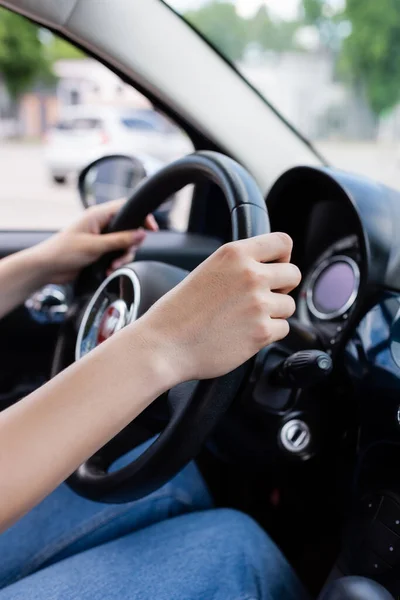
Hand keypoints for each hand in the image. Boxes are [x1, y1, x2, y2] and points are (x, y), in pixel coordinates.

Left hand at [35, 200, 157, 283]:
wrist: (47, 268)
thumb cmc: (63, 251)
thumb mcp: (94, 246)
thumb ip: (120, 240)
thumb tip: (141, 234)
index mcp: (98, 215)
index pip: (127, 207)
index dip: (142, 216)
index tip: (151, 229)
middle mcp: (101, 224)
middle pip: (130, 230)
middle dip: (129, 246)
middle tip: (122, 256)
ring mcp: (101, 238)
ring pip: (124, 245)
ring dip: (122, 258)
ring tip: (111, 266)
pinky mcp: (99, 251)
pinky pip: (116, 255)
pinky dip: (115, 263)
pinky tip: (107, 270)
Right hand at [137, 232, 300, 383]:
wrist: (164, 345)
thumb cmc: (179, 313)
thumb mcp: (207, 271)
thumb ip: (238, 266)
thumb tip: (269, 270)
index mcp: (235, 254)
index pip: (282, 242)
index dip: (283, 257)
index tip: (275, 268)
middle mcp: (250, 275)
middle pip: (294, 274)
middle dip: (282, 287)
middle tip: (262, 298)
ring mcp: (258, 304)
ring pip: (289, 305)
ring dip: (274, 313)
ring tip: (246, 319)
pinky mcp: (262, 331)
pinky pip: (283, 329)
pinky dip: (268, 334)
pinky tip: (244, 334)